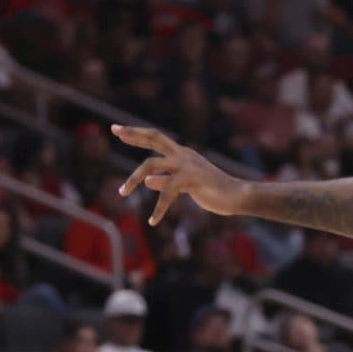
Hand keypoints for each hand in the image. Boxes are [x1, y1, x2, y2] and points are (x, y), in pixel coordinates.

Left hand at [114, 125, 247, 224]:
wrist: (238, 197)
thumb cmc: (215, 192)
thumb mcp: (186, 186)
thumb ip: (166, 181)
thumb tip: (147, 181)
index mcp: (183, 155)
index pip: (156, 139)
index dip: (137, 134)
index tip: (118, 130)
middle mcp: (183, 155)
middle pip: (154, 138)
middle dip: (133, 134)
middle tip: (114, 130)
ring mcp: (187, 165)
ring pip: (151, 165)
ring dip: (133, 178)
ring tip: (122, 192)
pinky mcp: (190, 179)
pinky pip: (167, 193)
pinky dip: (159, 208)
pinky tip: (153, 221)